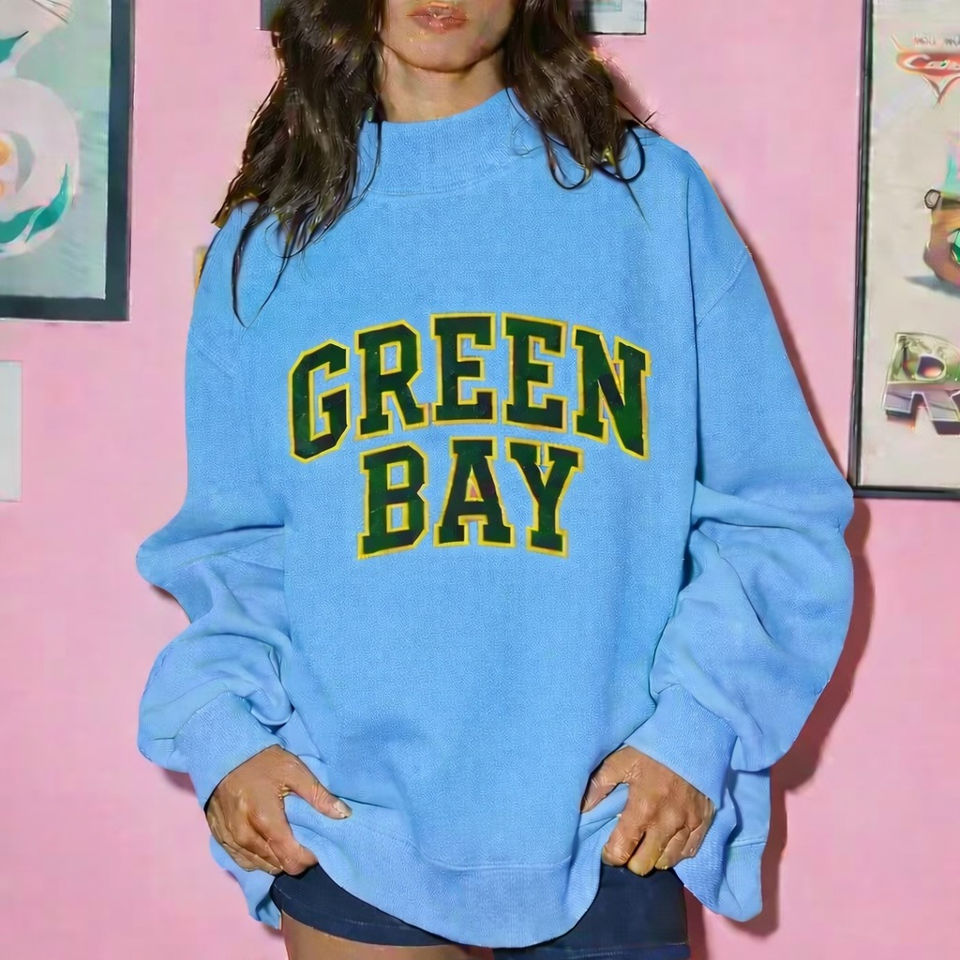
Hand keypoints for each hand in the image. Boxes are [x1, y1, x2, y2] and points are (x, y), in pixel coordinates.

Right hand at [203, 744, 351, 874]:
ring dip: (275, 858)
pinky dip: (257, 857)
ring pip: (260, 866)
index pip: (291, 859)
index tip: (316, 844)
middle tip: (301, 837)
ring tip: (284, 838)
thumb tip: (344, 815)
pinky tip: (266, 842)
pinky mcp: (219, 839)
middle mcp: (245, 837)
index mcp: (266, 820)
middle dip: (293, 856)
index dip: (308, 858)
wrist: (224, 753)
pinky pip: (243, 861)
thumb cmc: (263, 761)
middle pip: (277, 866)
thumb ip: (319, 795)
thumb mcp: (295, 770)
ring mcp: (230, 840)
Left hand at [580, 745, 714, 874]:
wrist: (692, 738)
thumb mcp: (621, 761)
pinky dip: (676, 852)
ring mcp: (688, 825)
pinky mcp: (704, 823)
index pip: (622, 851)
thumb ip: (599, 785)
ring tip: (646, 843)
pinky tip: (667, 841)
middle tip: (628, 845)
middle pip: (644, 865)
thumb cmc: (653, 750)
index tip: (608, 850)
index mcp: (642, 809)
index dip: (611, 855)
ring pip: (667, 862)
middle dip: (632, 860)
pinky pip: (689, 852)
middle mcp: (666, 824)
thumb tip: (581, 809)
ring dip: (654, 856)